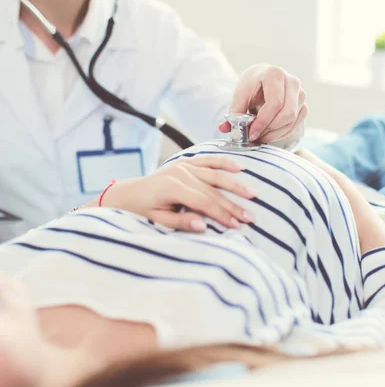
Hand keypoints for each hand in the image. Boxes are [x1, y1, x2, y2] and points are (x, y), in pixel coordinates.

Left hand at [101, 155, 255, 231]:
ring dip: (235, 184)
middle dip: (233, 204)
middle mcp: (180, 173)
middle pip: (213, 190)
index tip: (237, 225)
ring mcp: (184, 165)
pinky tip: (239, 167)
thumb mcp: (158, 220)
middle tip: (251, 216)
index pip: (204, 202)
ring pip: (215, 174)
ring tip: (253, 193)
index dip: (222, 214)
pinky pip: (208, 160)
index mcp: (173, 187)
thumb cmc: (142, 210)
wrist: (128, 193)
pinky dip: (224, 162)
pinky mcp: (185, 162)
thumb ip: (181, 222)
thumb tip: (203, 226)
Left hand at [219, 64, 306, 143]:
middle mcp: (292, 81)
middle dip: (270, 129)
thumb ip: (234, 111)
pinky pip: (297, 123)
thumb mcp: (240, 94)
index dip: (263, 121)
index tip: (251, 133)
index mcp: (274, 74)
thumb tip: (225, 128)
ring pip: (293, 119)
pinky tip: (270, 134)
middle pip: (287, 113)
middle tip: (255, 137)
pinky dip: (283, 133)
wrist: (262, 78)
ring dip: (276, 133)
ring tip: (260, 136)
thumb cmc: (251, 85)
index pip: (275, 103)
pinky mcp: (303, 103)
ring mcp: (300, 92)